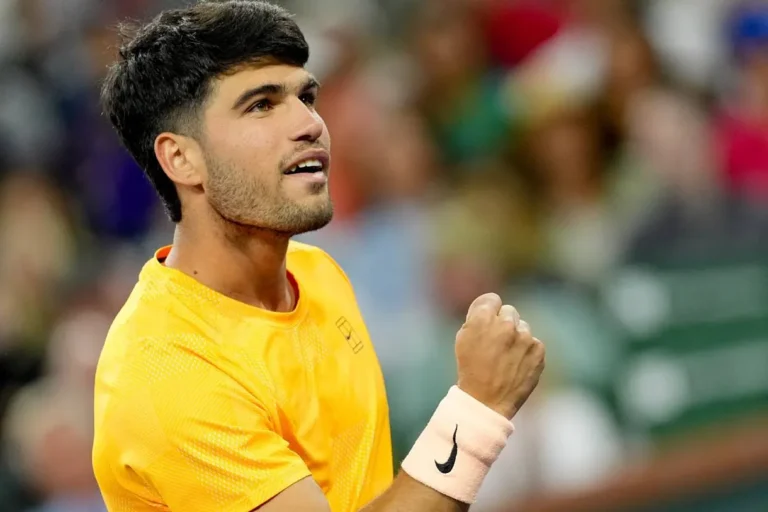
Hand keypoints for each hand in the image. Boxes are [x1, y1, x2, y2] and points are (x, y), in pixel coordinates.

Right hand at [455, 293, 544, 419]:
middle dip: (503, 323)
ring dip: (516, 337)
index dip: (488, 310)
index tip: (487, 322)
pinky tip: (517, 364)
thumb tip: (492, 309)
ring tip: (506, 357)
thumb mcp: (463, 338)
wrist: (487, 401)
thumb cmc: (471, 369)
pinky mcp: (538, 350)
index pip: (492, 299)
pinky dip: (527, 351)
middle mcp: (506, 324)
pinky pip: (534, 342)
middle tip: (496, 342)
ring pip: (523, 327)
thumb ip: (477, 318)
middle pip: (509, 311)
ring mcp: (525, 337)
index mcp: (483, 319)